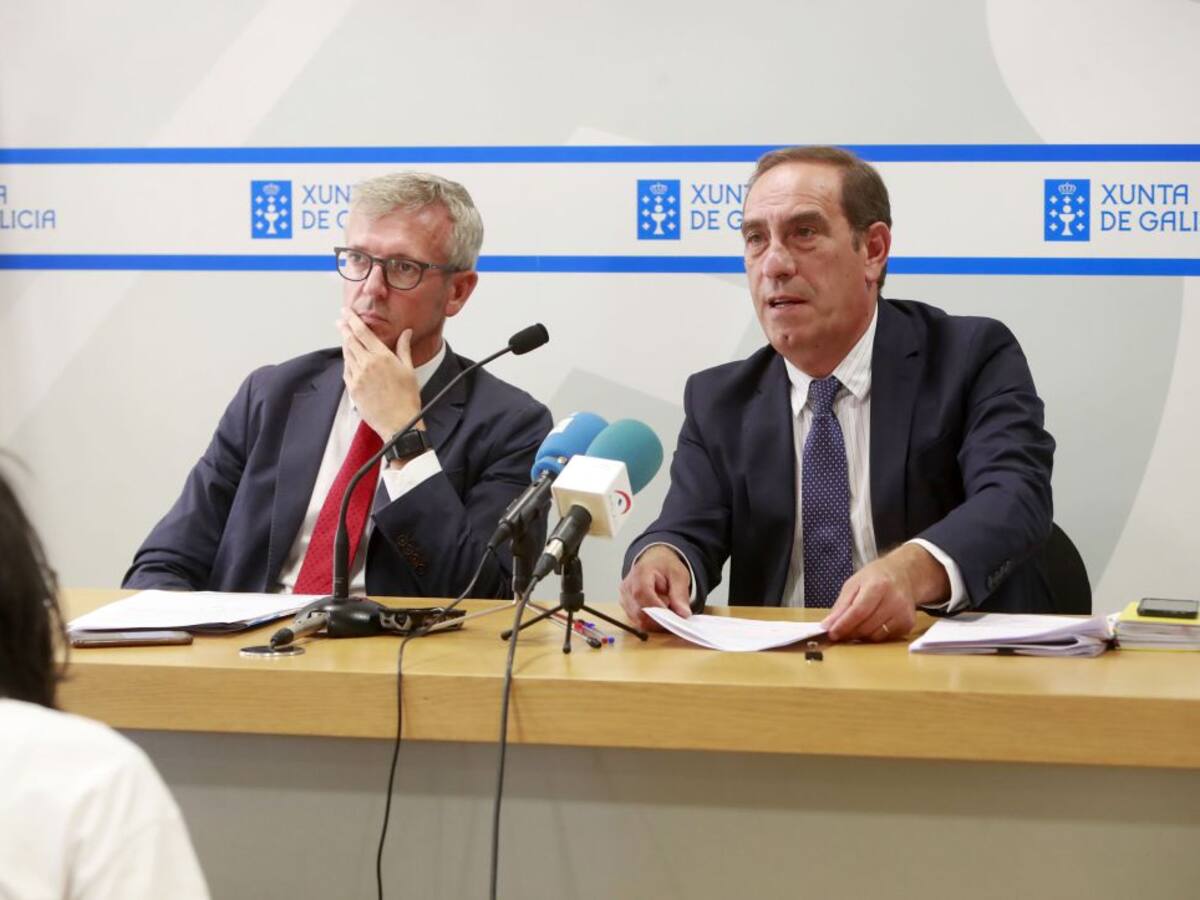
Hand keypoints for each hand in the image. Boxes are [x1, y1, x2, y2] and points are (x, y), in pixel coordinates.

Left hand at [338, 311, 422, 441]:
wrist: (399, 423)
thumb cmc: (408, 398)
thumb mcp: (409, 370)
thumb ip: (404, 348)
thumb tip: (406, 332)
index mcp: (382, 357)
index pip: (362, 332)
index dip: (352, 319)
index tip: (346, 311)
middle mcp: (366, 364)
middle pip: (350, 340)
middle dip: (344, 328)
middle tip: (340, 320)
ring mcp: (357, 377)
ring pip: (347, 354)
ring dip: (344, 343)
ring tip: (344, 336)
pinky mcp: (352, 389)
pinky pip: (346, 370)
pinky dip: (347, 361)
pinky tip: (348, 358)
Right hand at [618, 545, 693, 630]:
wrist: (655, 562)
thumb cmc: (665, 567)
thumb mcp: (679, 575)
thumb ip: (680, 594)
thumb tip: (683, 614)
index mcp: (640, 572)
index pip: (642, 594)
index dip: (657, 608)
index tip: (674, 615)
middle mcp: (627, 586)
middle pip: (639, 612)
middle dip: (659, 618)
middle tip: (675, 614)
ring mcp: (624, 598)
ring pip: (639, 620)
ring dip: (656, 622)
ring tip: (668, 611)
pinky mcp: (626, 607)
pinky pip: (638, 622)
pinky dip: (652, 622)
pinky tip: (660, 614)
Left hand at [820, 544, 948, 641]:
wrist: (903, 575)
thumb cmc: (876, 578)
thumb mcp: (853, 584)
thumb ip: (840, 606)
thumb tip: (827, 626)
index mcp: (878, 585)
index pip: (858, 612)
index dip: (843, 625)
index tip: (831, 633)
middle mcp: (894, 600)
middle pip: (866, 626)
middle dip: (849, 632)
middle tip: (839, 631)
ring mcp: (903, 613)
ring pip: (875, 636)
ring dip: (860, 635)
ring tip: (856, 624)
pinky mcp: (908, 624)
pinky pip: (885, 638)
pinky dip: (873, 634)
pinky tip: (871, 624)